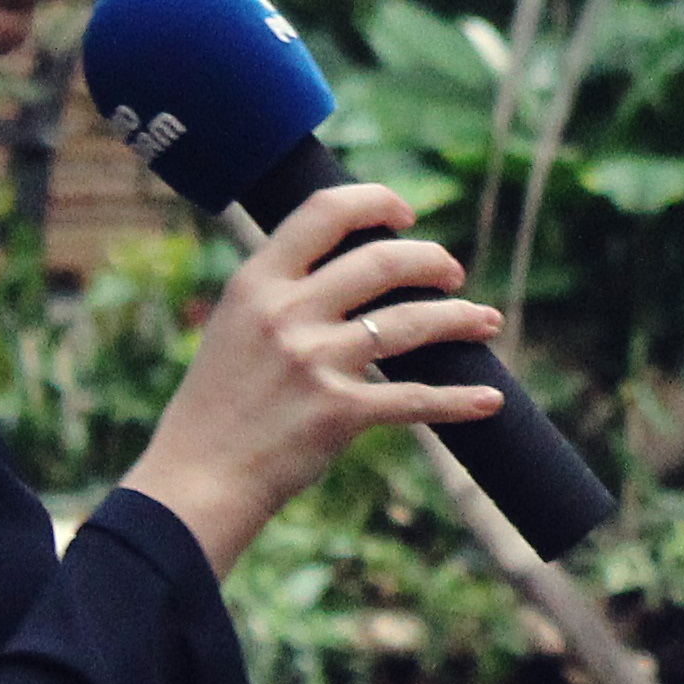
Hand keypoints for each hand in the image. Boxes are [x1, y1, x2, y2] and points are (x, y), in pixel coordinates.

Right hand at [126, 180, 506, 572]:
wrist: (196, 482)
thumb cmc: (215, 407)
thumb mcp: (233, 326)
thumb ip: (280, 292)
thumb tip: (345, 263)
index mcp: (256, 283)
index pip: (325, 211)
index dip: (376, 202)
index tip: (406, 215)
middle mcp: (288, 314)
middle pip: (383, 260)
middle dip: (432, 260)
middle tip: (452, 272)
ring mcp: (315, 362)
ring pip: (413, 322)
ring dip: (461, 318)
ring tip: (486, 321)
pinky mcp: (340, 412)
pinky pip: (416, 398)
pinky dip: (460, 400)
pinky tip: (488, 399)